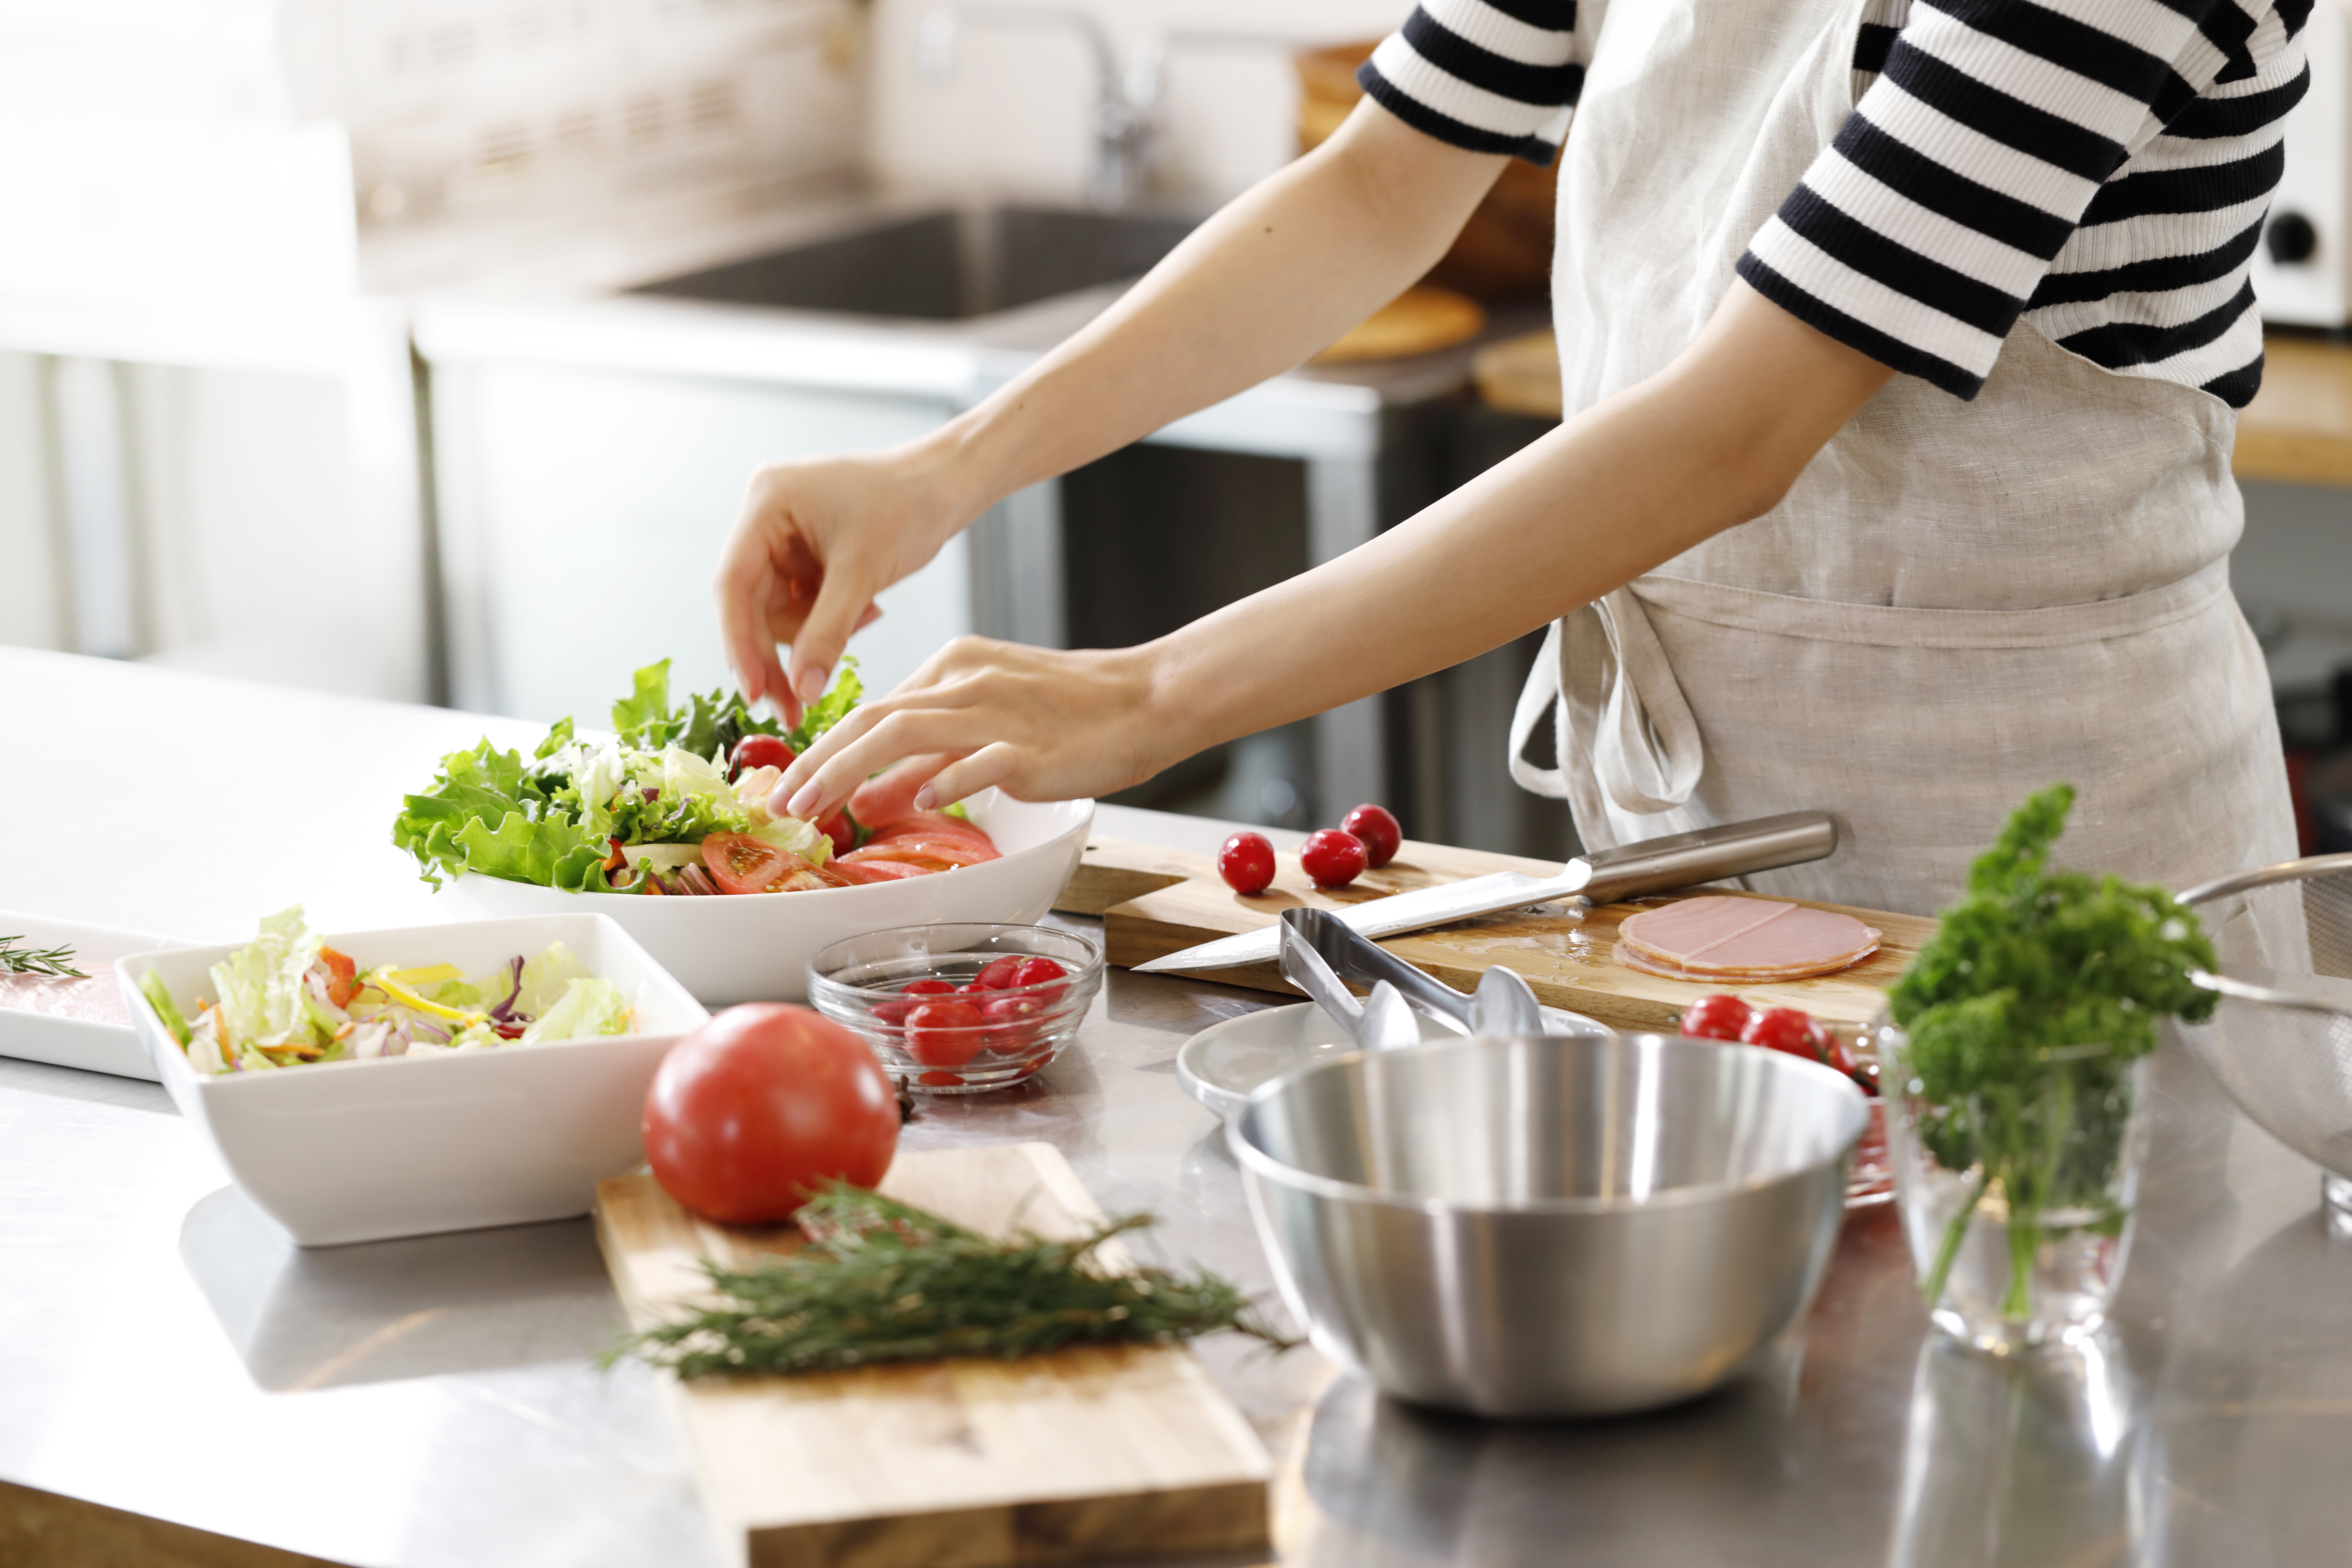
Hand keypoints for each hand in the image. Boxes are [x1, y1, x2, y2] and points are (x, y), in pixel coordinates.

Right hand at [713, 447, 967, 723]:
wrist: (947, 484)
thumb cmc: (909, 505)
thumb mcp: (864, 572)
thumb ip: (827, 633)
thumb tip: (801, 691)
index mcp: (766, 503)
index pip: (733, 584)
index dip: (739, 643)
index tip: (753, 692)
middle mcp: (766, 517)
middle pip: (751, 604)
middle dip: (777, 656)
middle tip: (793, 710)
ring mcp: (785, 536)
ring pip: (778, 611)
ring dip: (814, 634)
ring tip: (864, 619)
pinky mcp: (806, 553)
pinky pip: (804, 605)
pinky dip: (830, 620)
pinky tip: (867, 609)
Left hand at [770, 638, 1177, 822]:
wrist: (1145, 699)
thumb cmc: (1071, 715)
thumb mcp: (988, 724)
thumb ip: (926, 757)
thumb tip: (866, 796)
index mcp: (953, 666)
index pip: (873, 708)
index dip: (823, 748)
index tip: (790, 784)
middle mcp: (966, 683)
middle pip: (872, 719)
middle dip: (817, 761)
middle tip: (781, 800)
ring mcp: (997, 712)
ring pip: (903, 733)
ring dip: (849, 771)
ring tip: (813, 806)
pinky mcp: (1029, 747)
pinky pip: (975, 764)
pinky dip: (939, 782)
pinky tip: (912, 805)